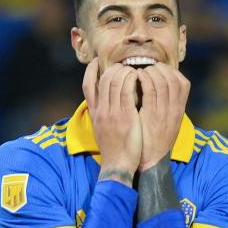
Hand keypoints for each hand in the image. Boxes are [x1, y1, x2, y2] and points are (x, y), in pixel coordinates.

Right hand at [83, 59, 140, 184]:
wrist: (117, 165)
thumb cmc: (113, 149)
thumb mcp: (101, 130)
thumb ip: (102, 114)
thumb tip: (105, 101)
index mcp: (94, 113)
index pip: (87, 85)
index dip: (91, 70)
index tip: (98, 62)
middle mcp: (101, 110)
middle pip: (104, 79)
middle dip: (115, 67)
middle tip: (125, 66)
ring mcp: (113, 113)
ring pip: (116, 81)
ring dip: (126, 72)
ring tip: (134, 71)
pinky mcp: (126, 117)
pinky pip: (128, 91)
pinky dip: (133, 80)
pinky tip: (139, 78)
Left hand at [137, 62, 189, 170]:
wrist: (151, 161)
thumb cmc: (156, 141)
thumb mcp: (169, 123)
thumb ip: (168, 106)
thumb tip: (163, 89)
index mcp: (180, 111)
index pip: (184, 83)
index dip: (171, 72)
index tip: (160, 69)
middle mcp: (174, 110)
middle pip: (172, 79)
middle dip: (159, 69)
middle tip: (148, 68)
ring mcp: (163, 112)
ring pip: (161, 81)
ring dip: (150, 72)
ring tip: (140, 72)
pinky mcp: (151, 116)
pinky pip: (150, 90)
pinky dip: (143, 79)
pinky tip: (137, 78)